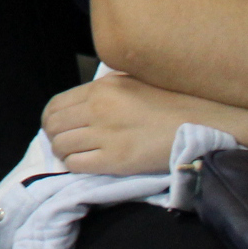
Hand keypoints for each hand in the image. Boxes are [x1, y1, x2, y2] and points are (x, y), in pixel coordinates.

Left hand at [43, 72, 197, 175]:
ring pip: (62, 146)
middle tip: (61, 142)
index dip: (49, 118)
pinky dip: (73, 165)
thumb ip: (104, 88)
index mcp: (101, 88)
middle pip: (54, 125)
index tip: (54, 126)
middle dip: (52, 136)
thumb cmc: (167, 102)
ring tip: (72, 154)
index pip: (56, 104)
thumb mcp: (131, 82)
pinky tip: (84, 164)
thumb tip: (80, 100)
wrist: (198, 124)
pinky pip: (77, 164)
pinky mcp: (115, 160)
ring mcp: (105, 135)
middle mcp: (98, 109)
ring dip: (62, 152)